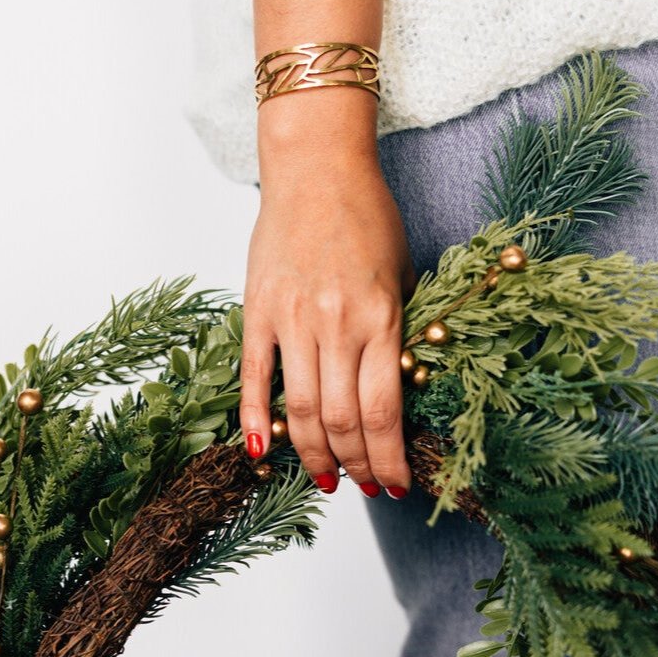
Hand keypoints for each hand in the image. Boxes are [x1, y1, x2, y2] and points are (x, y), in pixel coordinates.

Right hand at [240, 93, 416, 497]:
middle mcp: (336, 324)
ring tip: (326, 478)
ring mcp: (292, 319)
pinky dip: (254, 418)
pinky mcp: (258, 311)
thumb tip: (396, 392)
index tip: (397, 482)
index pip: (383, 410)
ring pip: (301, 408)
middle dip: (356, 463)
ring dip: (313, 453)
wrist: (316, 170)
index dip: (389, 457)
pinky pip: (254, 376)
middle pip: (343, 419)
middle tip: (364, 486)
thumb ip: (399, 332)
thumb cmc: (367, 217)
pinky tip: (261, 451)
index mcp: (380, 317)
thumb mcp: (403, 275)